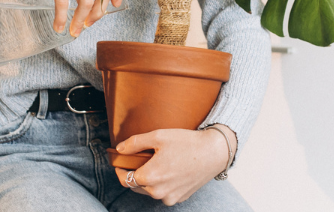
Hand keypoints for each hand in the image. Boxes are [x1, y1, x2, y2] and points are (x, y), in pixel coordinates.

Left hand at [113, 126, 234, 205]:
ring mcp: (170, 197)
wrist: (214, 152)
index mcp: (150, 177)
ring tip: (157, 164)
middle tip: (140, 160)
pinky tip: (170, 170)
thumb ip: (135, 143)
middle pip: (136, 186)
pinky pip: (164, 193)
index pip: (124, 179)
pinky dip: (162, 184)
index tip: (120, 163)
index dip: (120, 170)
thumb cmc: (187, 143)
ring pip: (150, 191)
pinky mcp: (180, 198)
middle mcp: (158, 192)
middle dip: (134, 174)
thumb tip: (119, 149)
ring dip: (149, 180)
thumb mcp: (158, 136)